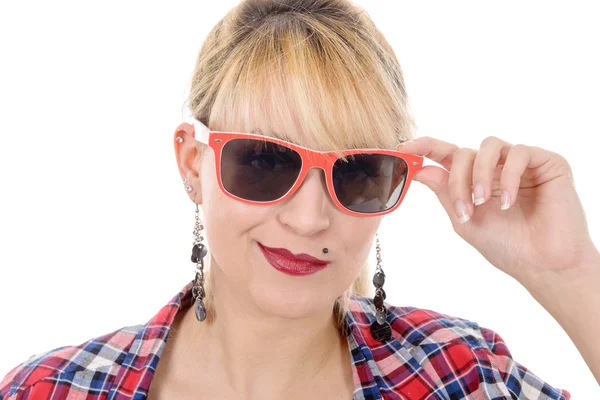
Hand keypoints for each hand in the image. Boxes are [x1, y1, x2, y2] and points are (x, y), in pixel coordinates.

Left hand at [397, 136, 598, 288]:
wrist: (542, 264)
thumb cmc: (505, 246)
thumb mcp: (465, 220)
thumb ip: (445, 192)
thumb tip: (419, 169)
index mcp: (472, 179)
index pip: (444, 154)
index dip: (423, 146)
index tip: (403, 148)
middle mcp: (494, 167)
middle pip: (463, 153)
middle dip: (457, 180)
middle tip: (463, 210)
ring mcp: (518, 163)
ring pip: (488, 146)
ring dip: (480, 174)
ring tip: (483, 203)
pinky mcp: (545, 161)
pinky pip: (519, 153)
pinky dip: (509, 177)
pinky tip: (510, 202)